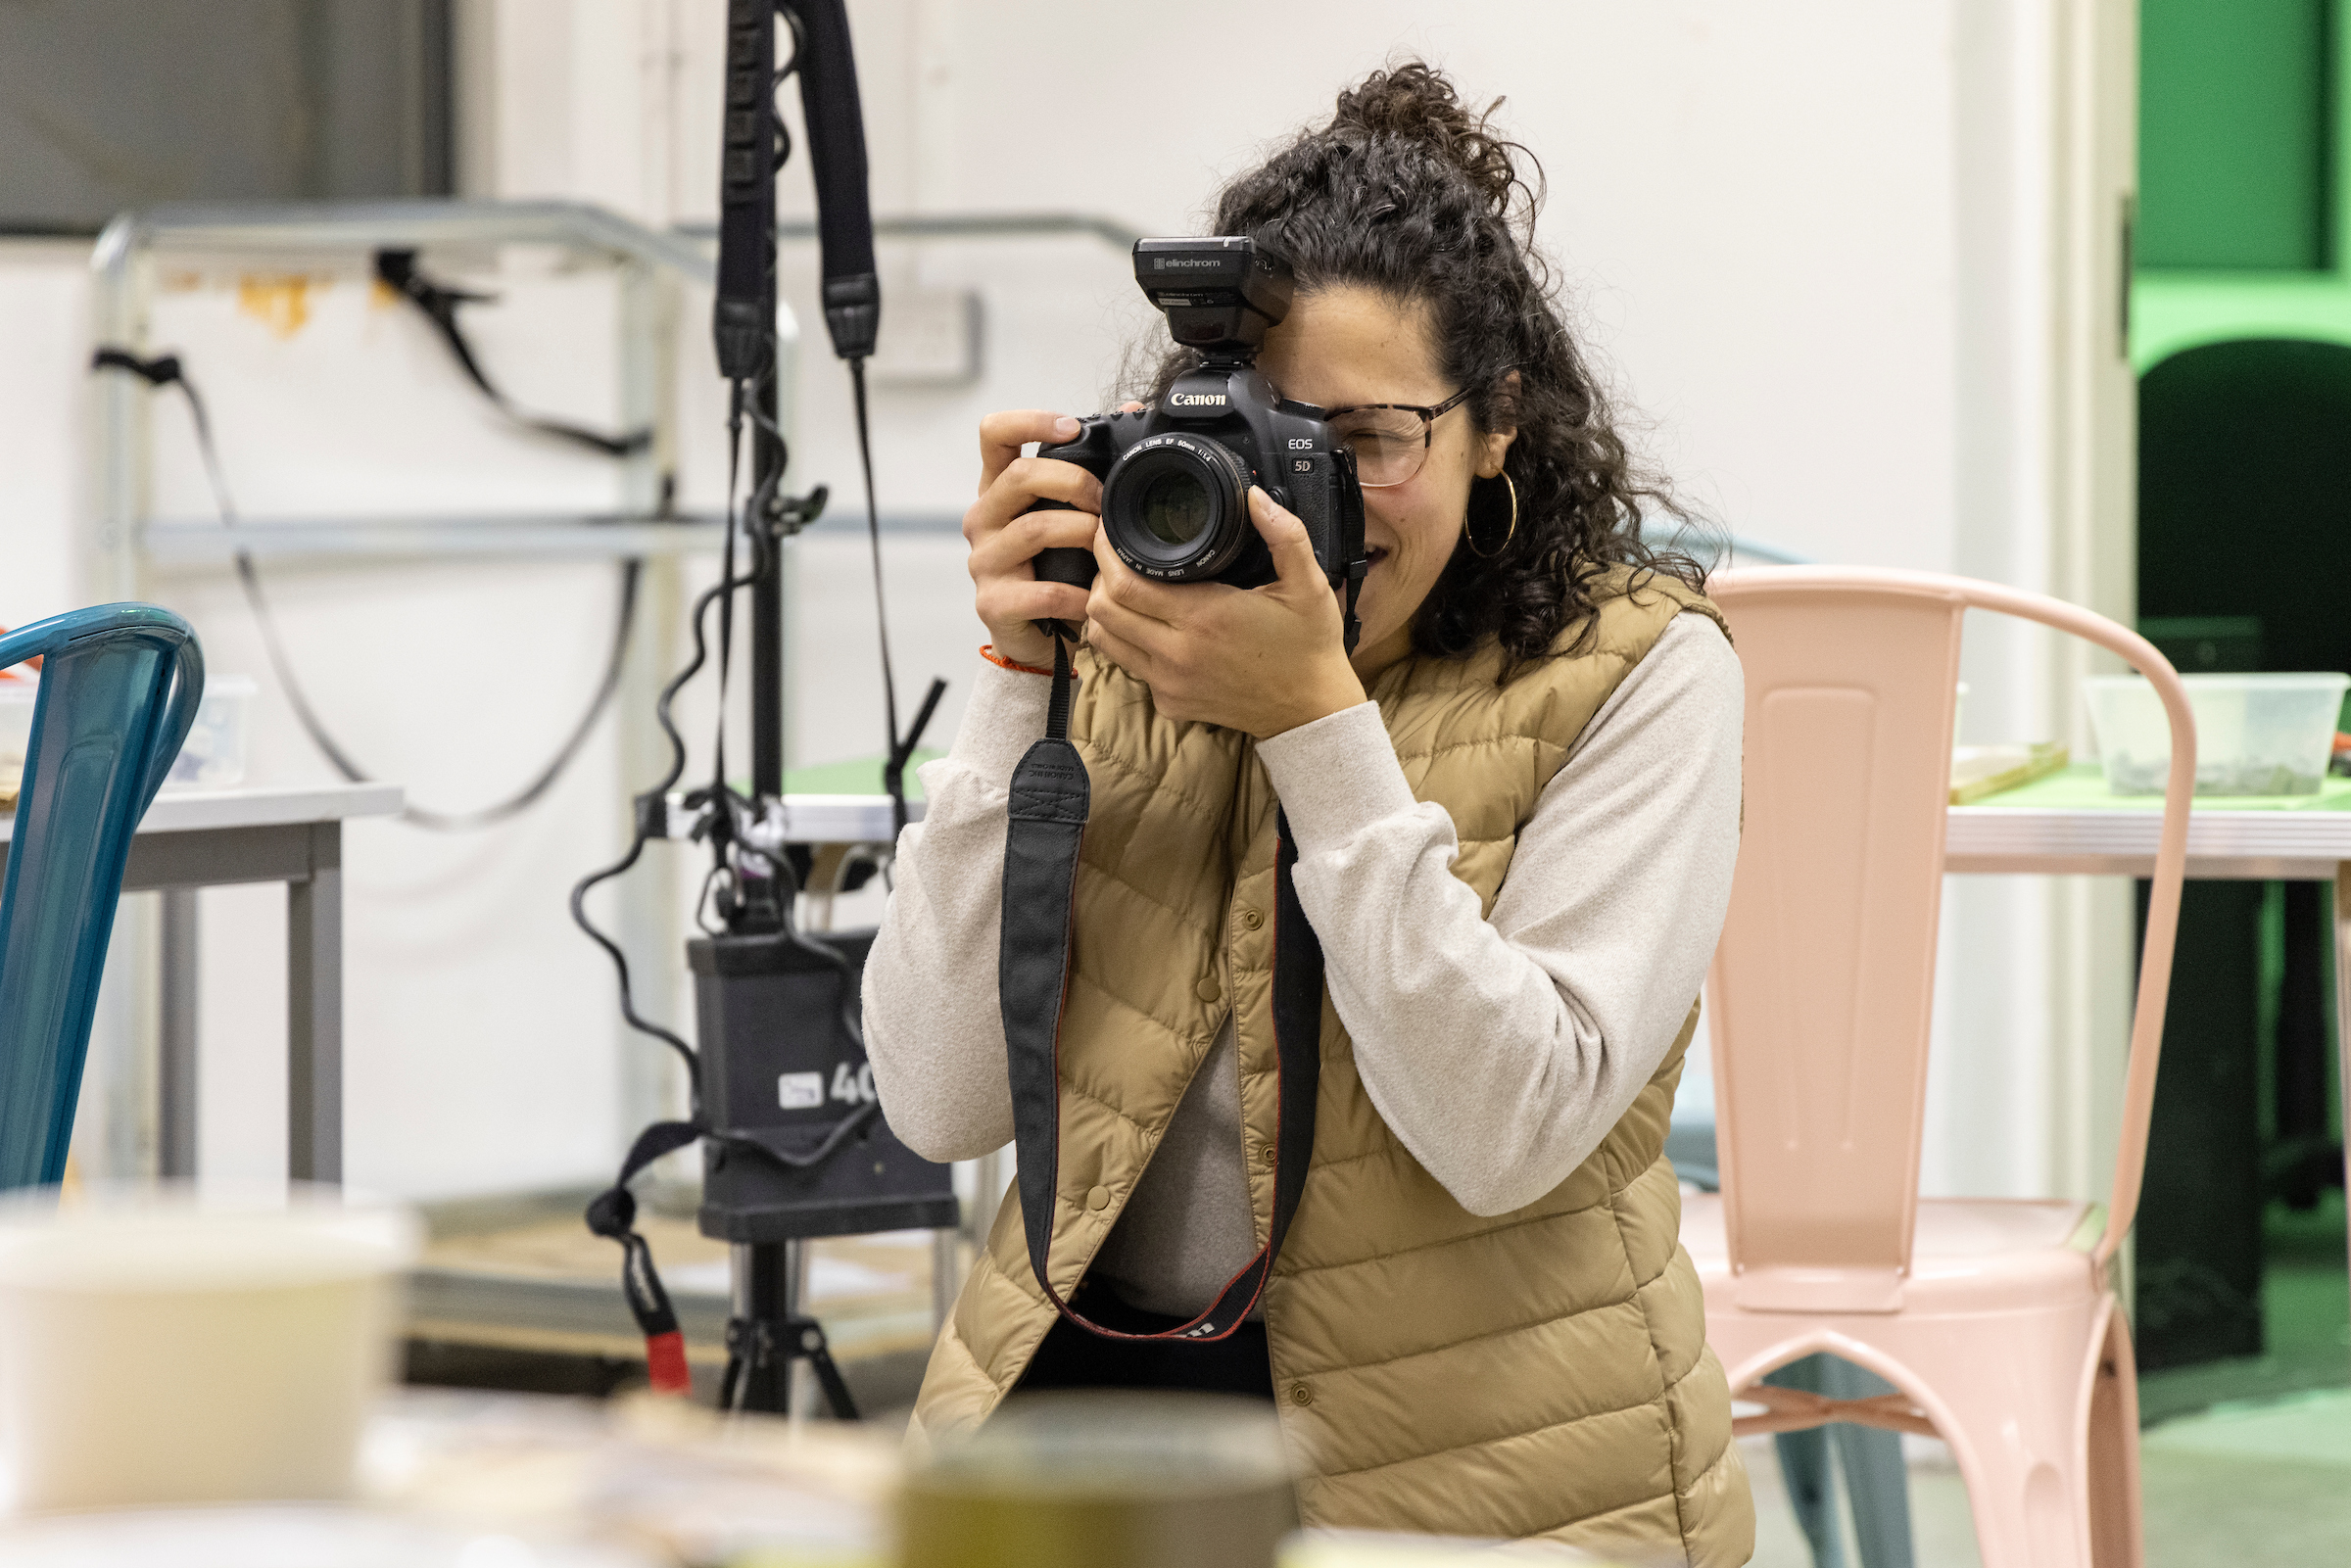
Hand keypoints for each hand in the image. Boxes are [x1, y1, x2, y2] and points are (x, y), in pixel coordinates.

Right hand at [963, 410, 1102, 668]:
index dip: (1030, 421)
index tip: (1072, 427)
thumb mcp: (1068, 515)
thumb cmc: (1055, 568)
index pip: (995, 434)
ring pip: (1033, 530)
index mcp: (998, 490)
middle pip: (1019, 477)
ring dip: (1080, 533)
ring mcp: (984, 562)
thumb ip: (1091, 468)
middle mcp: (983, 519)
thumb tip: (1133, 410)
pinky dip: (1076, 594)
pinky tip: (1092, 598)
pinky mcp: (993, 603)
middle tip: (1104, 500)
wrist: (1036, 639)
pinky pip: (1042, 592)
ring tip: (1105, 547)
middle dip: (1073, 482)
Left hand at [1084, 487, 1365, 737]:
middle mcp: (1177, 653)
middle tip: (1116, 558)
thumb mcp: (1308, 586)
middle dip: (1098, 577)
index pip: (1124, 583)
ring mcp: (1169, 682)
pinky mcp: (1170, 704)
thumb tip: (1255, 497)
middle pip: (1102, 610)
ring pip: (1105, 641)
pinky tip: (1150, 626)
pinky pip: (1129, 667)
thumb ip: (1285, 535)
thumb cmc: (1309, 647)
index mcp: (1204, 617)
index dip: (1106, 552)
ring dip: (1106, 611)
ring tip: (1126, 590)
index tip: (1110, 532)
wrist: (1311, 711)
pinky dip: (1127, 643)